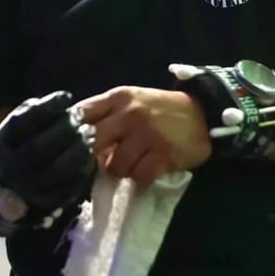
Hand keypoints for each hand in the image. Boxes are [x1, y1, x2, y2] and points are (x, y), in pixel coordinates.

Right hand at [0, 90, 95, 209]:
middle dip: (64, 130)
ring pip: (56, 170)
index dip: (47, 108)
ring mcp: (26, 188)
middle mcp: (8, 167)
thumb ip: (35, 110)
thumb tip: (61, 101)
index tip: (66, 96)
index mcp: (0, 142)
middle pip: (39, 148)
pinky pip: (68, 186)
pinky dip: (83, 167)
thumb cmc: (23, 140)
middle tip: (79, 118)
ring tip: (89, 133)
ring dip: (78, 149)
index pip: (22, 123)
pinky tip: (89, 152)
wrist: (14, 180)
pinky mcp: (46, 201)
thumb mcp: (20, 122)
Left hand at [75, 86, 211, 185]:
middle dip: (92, 158)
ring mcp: (147, 134)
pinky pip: (139, 176)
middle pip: (92, 143)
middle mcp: (130, 113)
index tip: (69, 147)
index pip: (81, 114)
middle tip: (101, 162)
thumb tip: (78, 141)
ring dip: (121, 170)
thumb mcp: (133, 101)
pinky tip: (149, 169)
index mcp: (119, 97)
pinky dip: (141, 178)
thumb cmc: (162, 110)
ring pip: (114, 165)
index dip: (70, 133)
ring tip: (133, 163)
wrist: (205, 114)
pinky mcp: (163, 154)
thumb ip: (107, 114)